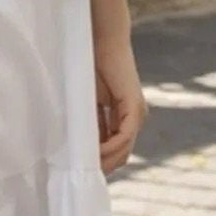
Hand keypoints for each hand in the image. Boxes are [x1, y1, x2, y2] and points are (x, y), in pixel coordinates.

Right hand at [93, 34, 146, 175]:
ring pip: (124, 150)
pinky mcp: (134, 108)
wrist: (103, 41)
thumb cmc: (92, 65)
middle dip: (103, 166)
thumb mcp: (88, 101)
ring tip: (84, 165)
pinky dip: (110, 147)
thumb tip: (78, 145)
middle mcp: (135, 119)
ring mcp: (137, 114)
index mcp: (124, 117)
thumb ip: (89, 121)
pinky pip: (124, 137)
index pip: (115, 149)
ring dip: (105, 160)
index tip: (80, 169)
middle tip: (81, 173)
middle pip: (121, 155)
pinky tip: (94, 151)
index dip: (99, 161)